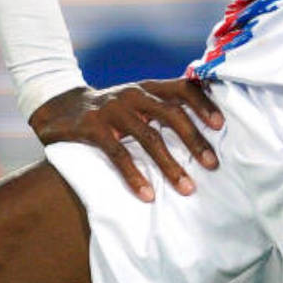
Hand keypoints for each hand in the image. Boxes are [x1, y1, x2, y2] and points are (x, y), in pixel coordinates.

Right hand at [28, 78, 223, 201]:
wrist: (60, 106)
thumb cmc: (111, 109)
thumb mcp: (137, 100)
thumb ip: (163, 105)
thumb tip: (205, 126)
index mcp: (149, 87)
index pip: (183, 88)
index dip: (204, 104)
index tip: (221, 125)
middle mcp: (134, 94)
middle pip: (171, 114)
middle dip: (194, 140)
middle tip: (212, 164)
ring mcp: (113, 110)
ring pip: (148, 137)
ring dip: (170, 164)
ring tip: (187, 188)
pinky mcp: (94, 128)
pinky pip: (118, 154)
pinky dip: (134, 175)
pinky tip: (147, 195)